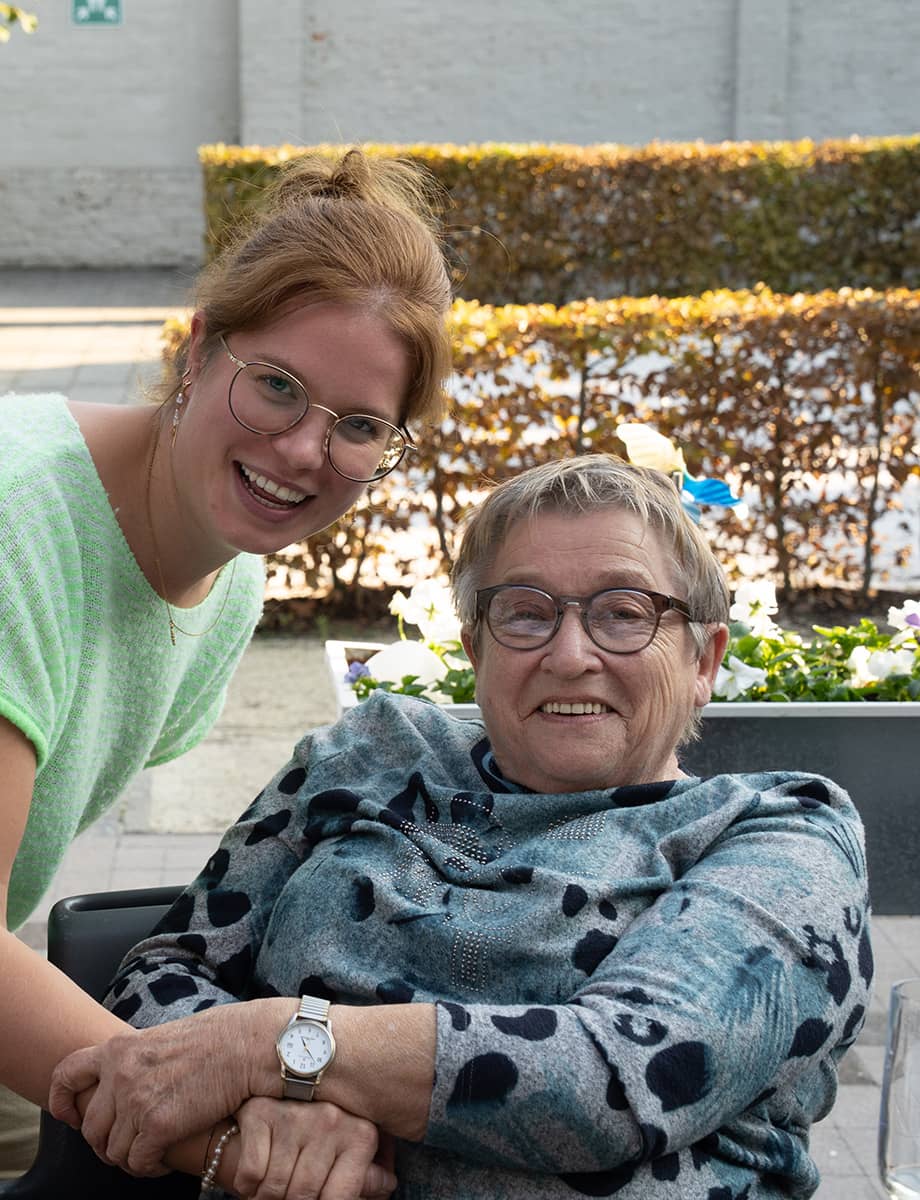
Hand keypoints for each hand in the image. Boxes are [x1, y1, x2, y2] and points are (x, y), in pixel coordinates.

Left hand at [48, 1003, 275, 1174]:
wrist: (247, 1044)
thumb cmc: (216, 1039)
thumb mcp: (162, 1038)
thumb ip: (137, 1060)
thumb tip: (124, 1087)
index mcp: (120, 1048)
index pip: (67, 1073)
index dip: (63, 1100)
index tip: (72, 1116)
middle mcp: (121, 1074)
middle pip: (91, 1126)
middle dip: (106, 1142)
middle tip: (128, 1144)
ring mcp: (137, 1100)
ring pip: (112, 1151)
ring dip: (129, 1157)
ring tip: (150, 1153)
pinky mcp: (158, 1126)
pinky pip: (138, 1162)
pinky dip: (149, 1166)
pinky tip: (165, 1159)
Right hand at [231, 1098, 395, 1199]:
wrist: (275, 1081)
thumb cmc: (319, 1129)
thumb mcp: (351, 1147)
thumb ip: (366, 1173)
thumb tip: (388, 1183)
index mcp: (360, 1134)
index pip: (339, 1198)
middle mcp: (331, 1120)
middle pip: (304, 1194)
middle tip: (287, 1198)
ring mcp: (296, 1115)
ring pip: (275, 1187)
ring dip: (266, 1198)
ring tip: (270, 1193)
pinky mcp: (261, 1112)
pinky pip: (252, 1172)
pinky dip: (247, 1185)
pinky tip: (254, 1179)